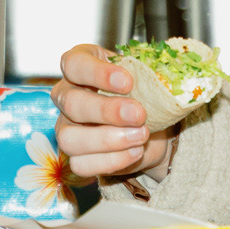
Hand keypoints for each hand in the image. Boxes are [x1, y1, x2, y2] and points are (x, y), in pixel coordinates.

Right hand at [49, 42, 160, 182]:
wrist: (151, 125)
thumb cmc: (140, 91)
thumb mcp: (144, 76)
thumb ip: (147, 73)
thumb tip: (163, 75)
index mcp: (79, 67)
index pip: (74, 64)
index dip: (97, 73)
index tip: (127, 81)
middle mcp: (66, 96)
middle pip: (71, 103)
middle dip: (106, 110)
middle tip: (138, 114)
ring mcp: (65, 129)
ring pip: (68, 138)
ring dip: (107, 139)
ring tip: (140, 135)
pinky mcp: (75, 157)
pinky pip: (81, 164)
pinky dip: (111, 160)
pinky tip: (135, 151)